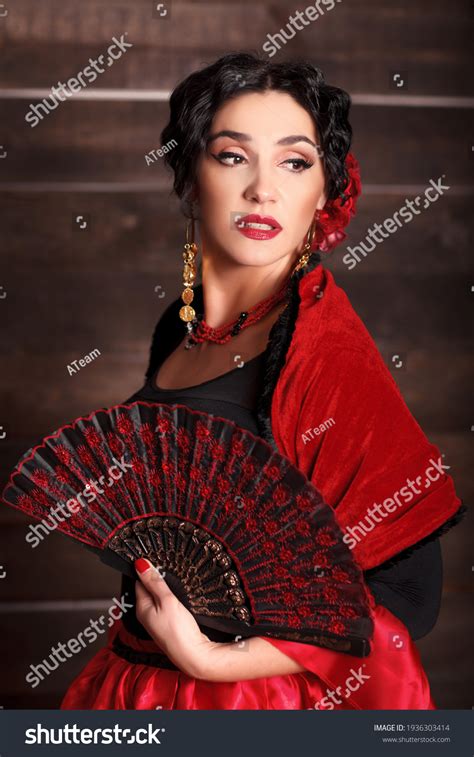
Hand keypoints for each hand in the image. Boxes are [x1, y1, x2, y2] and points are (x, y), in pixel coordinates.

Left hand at [134, 557, 212, 677]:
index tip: (152, 555)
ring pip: (157, 596)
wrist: (193, 655)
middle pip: (147, 588)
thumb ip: (154, 582)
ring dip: (163, 586)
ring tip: (170, 574)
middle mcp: (146, 614)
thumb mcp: (166, 601)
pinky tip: (176, 592)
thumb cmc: (179, 630)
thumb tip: (140, 564)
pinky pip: (164, 604)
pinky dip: (169, 595)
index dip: (145, 567)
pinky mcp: (168, 623)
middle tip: (163, 561)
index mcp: (141, 607)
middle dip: (154, 575)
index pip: (138, 581)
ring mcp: (157, 619)